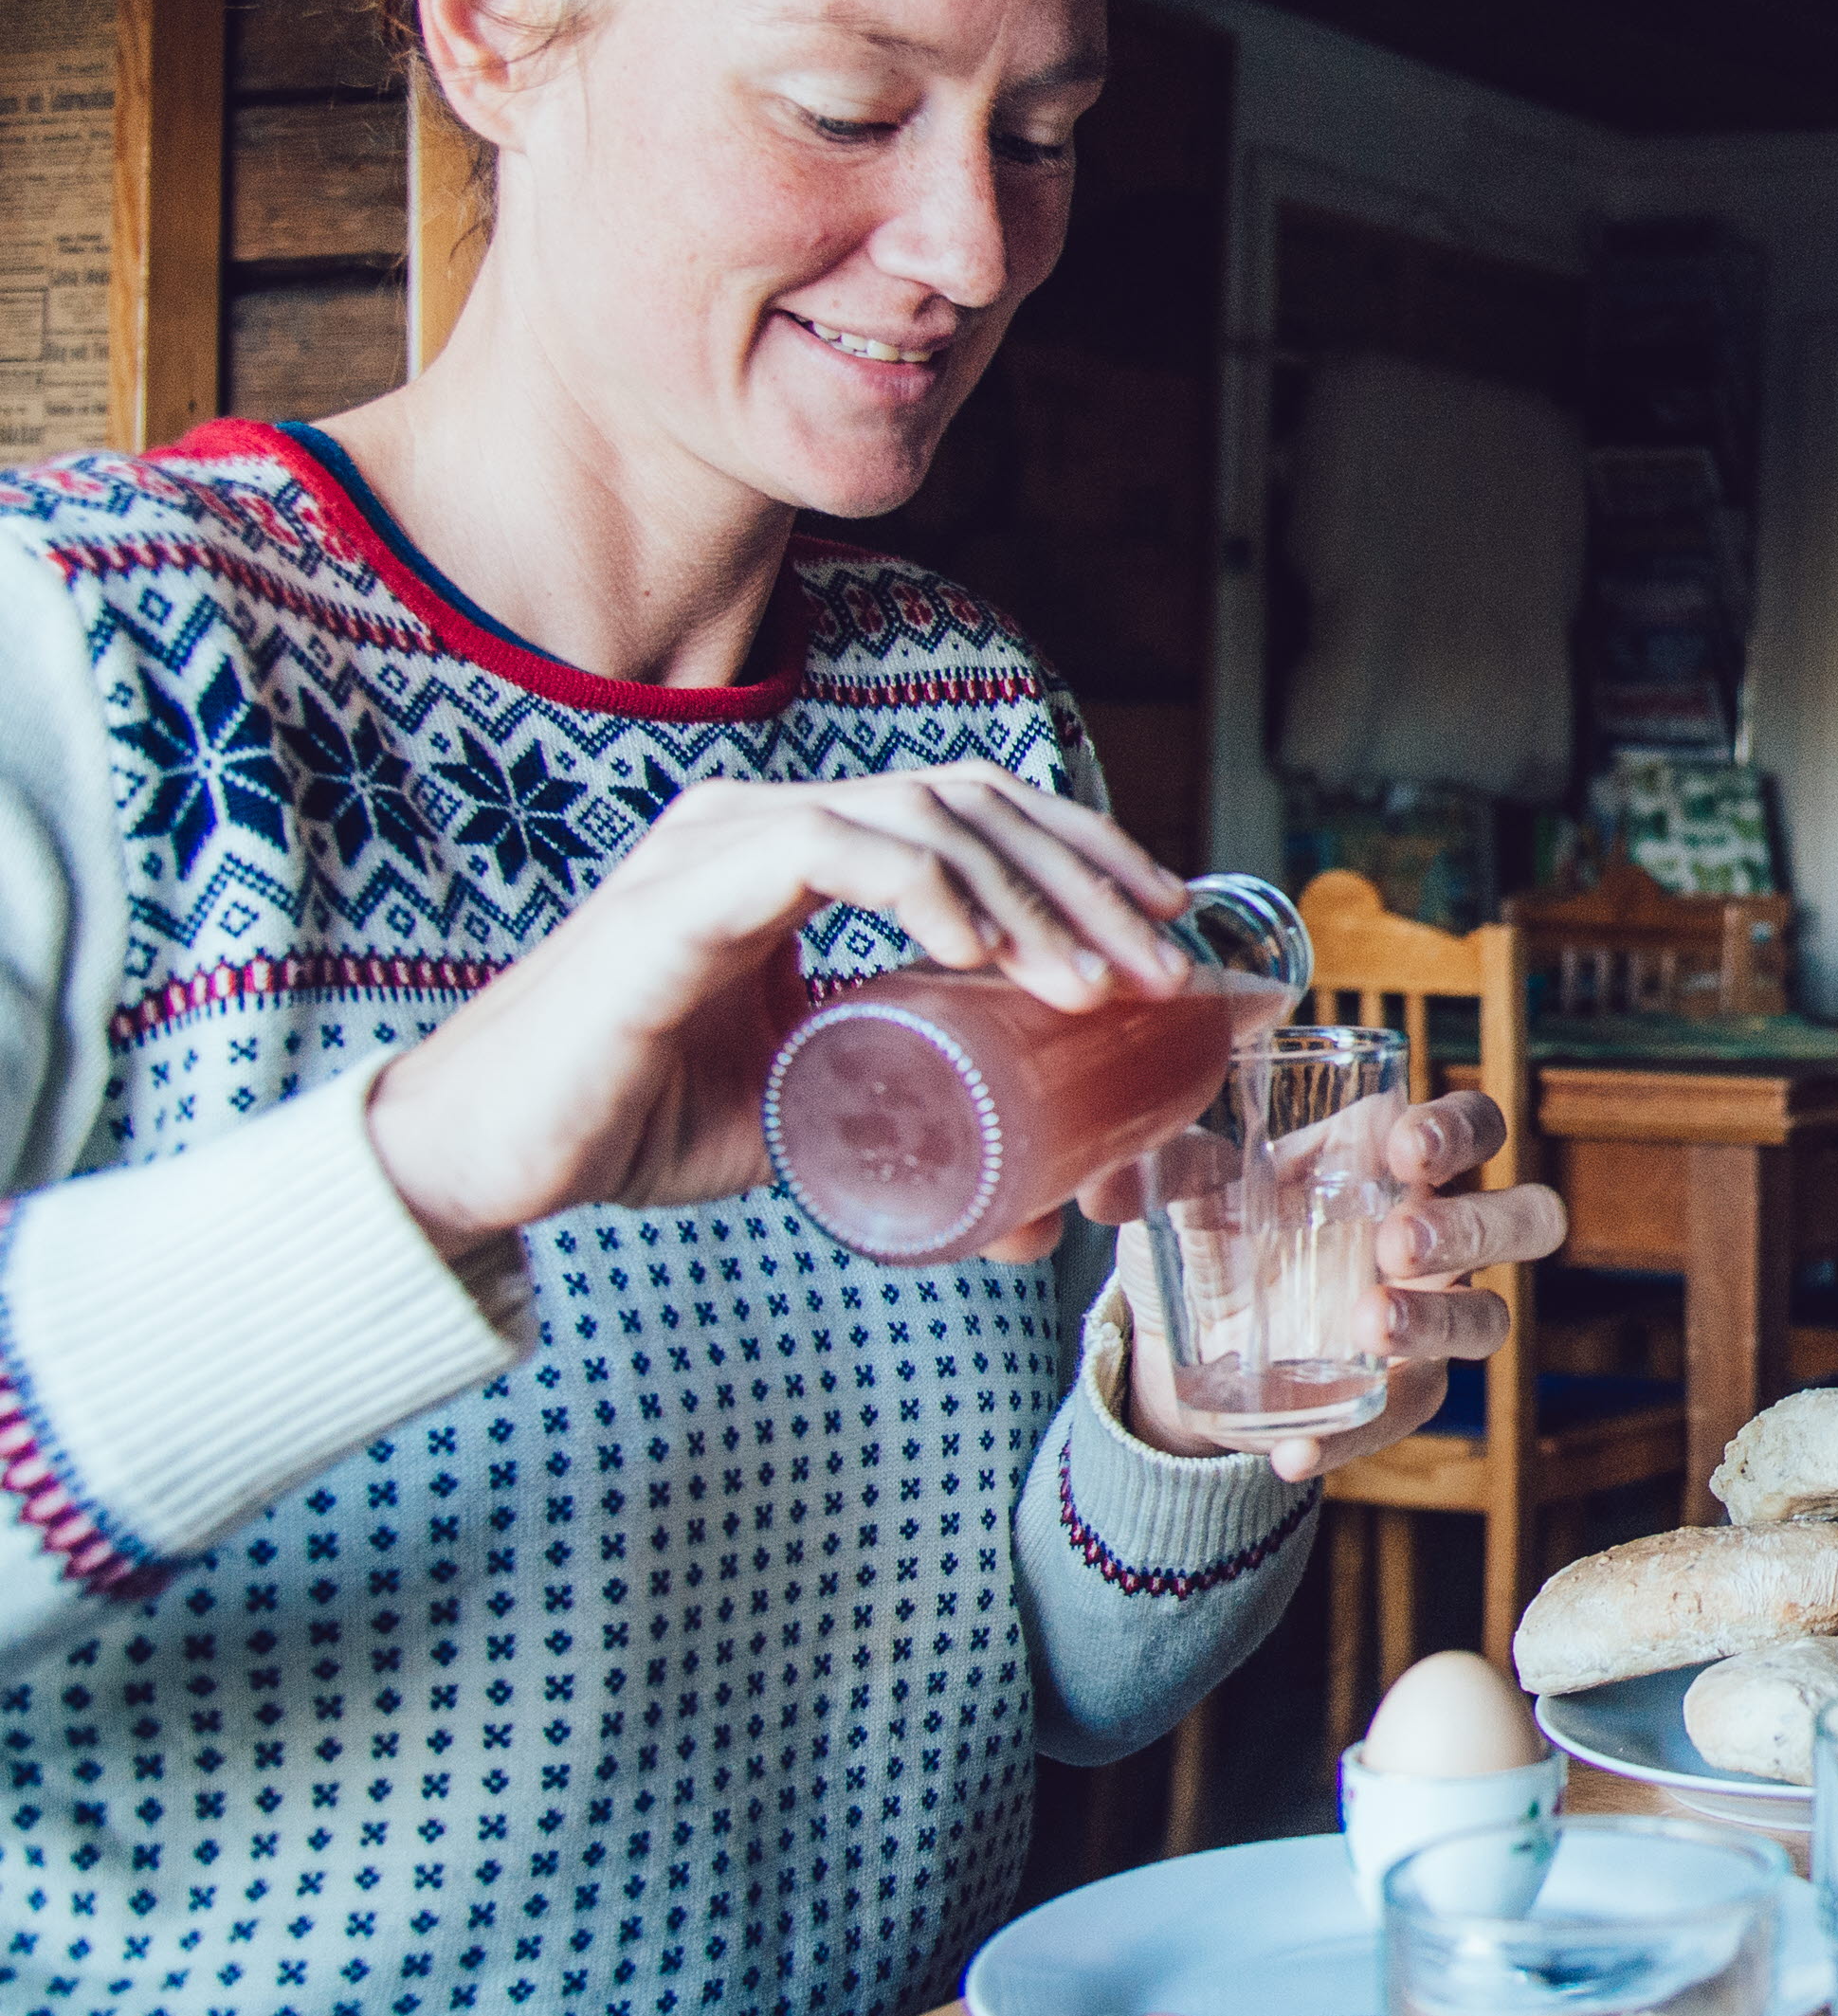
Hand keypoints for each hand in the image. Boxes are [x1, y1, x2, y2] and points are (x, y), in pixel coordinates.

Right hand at [365, 763, 1189, 1261]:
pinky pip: (829, 849)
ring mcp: (720, 842)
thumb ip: (911, 1131)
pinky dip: (924, 890)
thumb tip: (1037, 1216)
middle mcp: (765, 822)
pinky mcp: (681, 891)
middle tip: (1161, 966)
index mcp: (798, 851)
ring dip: (1030, 895)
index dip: (1082, 850)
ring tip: (1098, 986)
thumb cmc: (639, 1124)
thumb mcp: (817, 1118)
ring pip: (922, 814)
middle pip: (971, 799)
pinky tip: (984, 950)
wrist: (492, 1159)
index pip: (974, 808)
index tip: (1166, 920)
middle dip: (1086, 875)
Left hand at [1114, 1088, 1567, 1479]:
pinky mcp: (1402, 1395)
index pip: (1477, 1126)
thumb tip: (1108, 1185)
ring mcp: (1429, 1319)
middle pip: (1525, 1218)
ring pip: (1489, 1318)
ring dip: (1436, 1322)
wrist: (1182, 1341)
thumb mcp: (1181, 1195)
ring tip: (1365, 1324)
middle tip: (1396, 1242)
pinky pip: (1404, 1416)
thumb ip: (1160, 1173)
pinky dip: (1349, 1436)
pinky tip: (1292, 1449)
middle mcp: (1436, 1235)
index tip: (1404, 1150)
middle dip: (1474, 1225)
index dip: (1462, 1130)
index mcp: (1398, 1159)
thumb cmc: (1209, 1233)